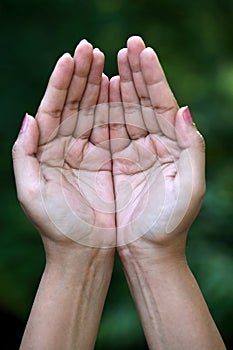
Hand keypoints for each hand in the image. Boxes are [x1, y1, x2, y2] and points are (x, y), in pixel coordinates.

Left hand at [13, 40, 115, 249]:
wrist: (84, 250)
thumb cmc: (56, 225)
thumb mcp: (30, 191)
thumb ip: (24, 153)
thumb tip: (29, 116)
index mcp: (45, 150)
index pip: (52, 108)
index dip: (60, 83)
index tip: (70, 58)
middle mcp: (65, 146)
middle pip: (73, 103)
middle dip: (81, 76)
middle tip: (90, 48)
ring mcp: (88, 150)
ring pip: (93, 111)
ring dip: (98, 85)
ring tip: (105, 59)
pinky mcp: (108, 159)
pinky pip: (111, 128)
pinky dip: (114, 108)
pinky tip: (118, 87)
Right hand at [110, 36, 204, 248]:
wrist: (147, 250)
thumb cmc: (171, 223)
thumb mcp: (191, 187)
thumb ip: (192, 147)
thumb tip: (184, 108)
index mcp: (174, 146)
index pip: (163, 104)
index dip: (154, 78)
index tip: (143, 52)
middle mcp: (154, 144)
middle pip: (144, 102)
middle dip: (136, 73)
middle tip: (128, 45)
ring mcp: (133, 151)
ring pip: (125, 112)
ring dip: (119, 86)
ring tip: (111, 59)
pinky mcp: (114, 162)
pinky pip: (107, 131)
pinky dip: (104, 110)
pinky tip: (102, 91)